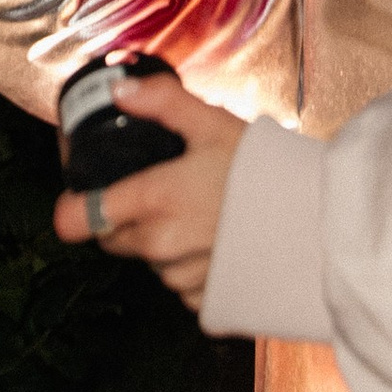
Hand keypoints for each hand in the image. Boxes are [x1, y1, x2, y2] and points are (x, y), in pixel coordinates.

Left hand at [52, 67, 245, 312]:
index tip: (80, 195)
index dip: (72, 207)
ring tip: (195, 214)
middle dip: (123, 218)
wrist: (319, 222)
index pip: (78, 219)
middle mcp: (161, 245)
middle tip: (156, 191)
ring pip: (147, 261)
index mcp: (154, 200)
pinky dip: (187, 266)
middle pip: (112, 239)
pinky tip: (214, 242)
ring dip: (157, 242)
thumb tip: (117, 89)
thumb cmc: (268, 170)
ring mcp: (182, 278)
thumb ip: (162, 102)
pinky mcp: (205, 301)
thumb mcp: (214, 123)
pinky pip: (179, 285)